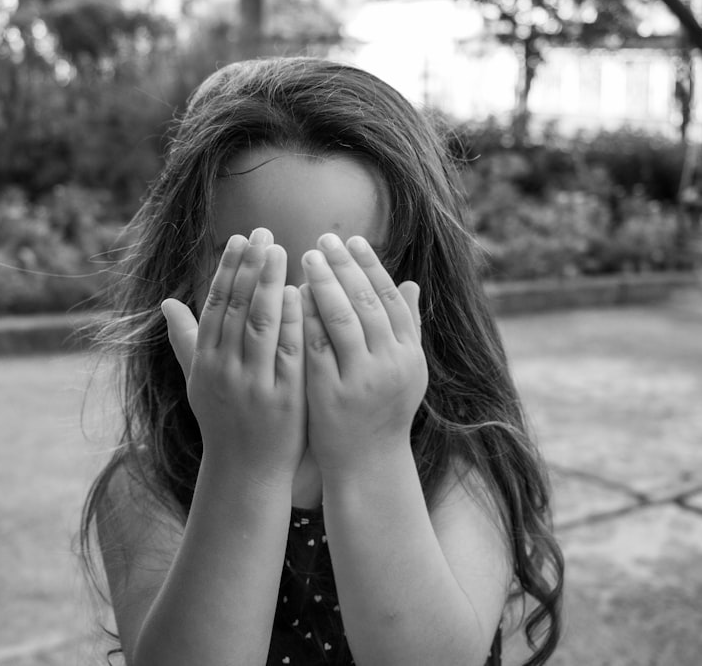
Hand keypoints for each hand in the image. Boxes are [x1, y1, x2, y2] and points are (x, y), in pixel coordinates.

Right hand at [162, 228, 305, 482]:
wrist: (246, 473)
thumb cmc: (224, 422)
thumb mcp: (197, 382)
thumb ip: (186, 341)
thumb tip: (166, 303)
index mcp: (205, 363)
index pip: (215, 306)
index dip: (228, 270)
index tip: (240, 238)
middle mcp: (224, 371)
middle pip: (236, 309)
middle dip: (250, 268)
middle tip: (264, 232)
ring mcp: (253, 385)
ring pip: (260, 326)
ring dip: (269, 285)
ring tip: (282, 252)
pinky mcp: (283, 399)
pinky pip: (289, 353)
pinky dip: (294, 322)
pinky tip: (301, 294)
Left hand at [300, 234, 426, 478]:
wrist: (368, 462)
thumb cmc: (384, 409)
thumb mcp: (405, 369)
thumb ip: (408, 326)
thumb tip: (411, 283)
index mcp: (410, 352)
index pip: (390, 297)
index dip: (370, 265)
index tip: (351, 240)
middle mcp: (390, 363)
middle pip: (365, 301)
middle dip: (342, 266)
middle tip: (321, 240)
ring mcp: (361, 379)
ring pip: (340, 318)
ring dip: (321, 284)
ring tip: (304, 259)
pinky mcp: (330, 393)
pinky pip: (314, 345)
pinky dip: (303, 316)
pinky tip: (290, 296)